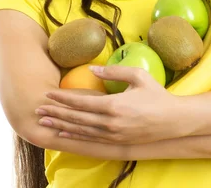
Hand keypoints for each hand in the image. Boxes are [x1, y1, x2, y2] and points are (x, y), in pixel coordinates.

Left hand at [35, 65, 184, 143]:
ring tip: (44, 122)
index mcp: (114, 106)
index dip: (63, 98)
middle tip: (38, 108)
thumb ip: (114, 71)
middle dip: (56, 112)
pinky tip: (63, 134)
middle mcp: (110, 123)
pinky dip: (74, 136)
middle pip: (76, 118)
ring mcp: (112, 135)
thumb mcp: (138, 76)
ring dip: (61, 126)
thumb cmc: (156, 94)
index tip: (49, 93)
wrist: (173, 120)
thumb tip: (92, 69)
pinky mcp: (116, 142)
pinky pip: (90, 139)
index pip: (81, 102)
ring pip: (80, 131)